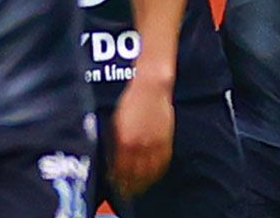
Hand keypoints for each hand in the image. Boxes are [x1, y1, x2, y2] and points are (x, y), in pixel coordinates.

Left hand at [109, 75, 174, 197]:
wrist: (151, 88)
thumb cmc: (130, 102)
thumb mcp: (116, 122)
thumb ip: (115, 142)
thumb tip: (113, 160)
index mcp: (125, 141)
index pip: (120, 169)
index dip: (117, 179)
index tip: (114, 184)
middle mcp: (140, 145)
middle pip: (135, 174)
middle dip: (129, 185)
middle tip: (125, 191)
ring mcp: (155, 144)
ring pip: (150, 172)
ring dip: (144, 182)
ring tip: (139, 187)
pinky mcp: (166, 141)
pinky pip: (162, 162)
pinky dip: (157, 172)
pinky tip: (153, 175)